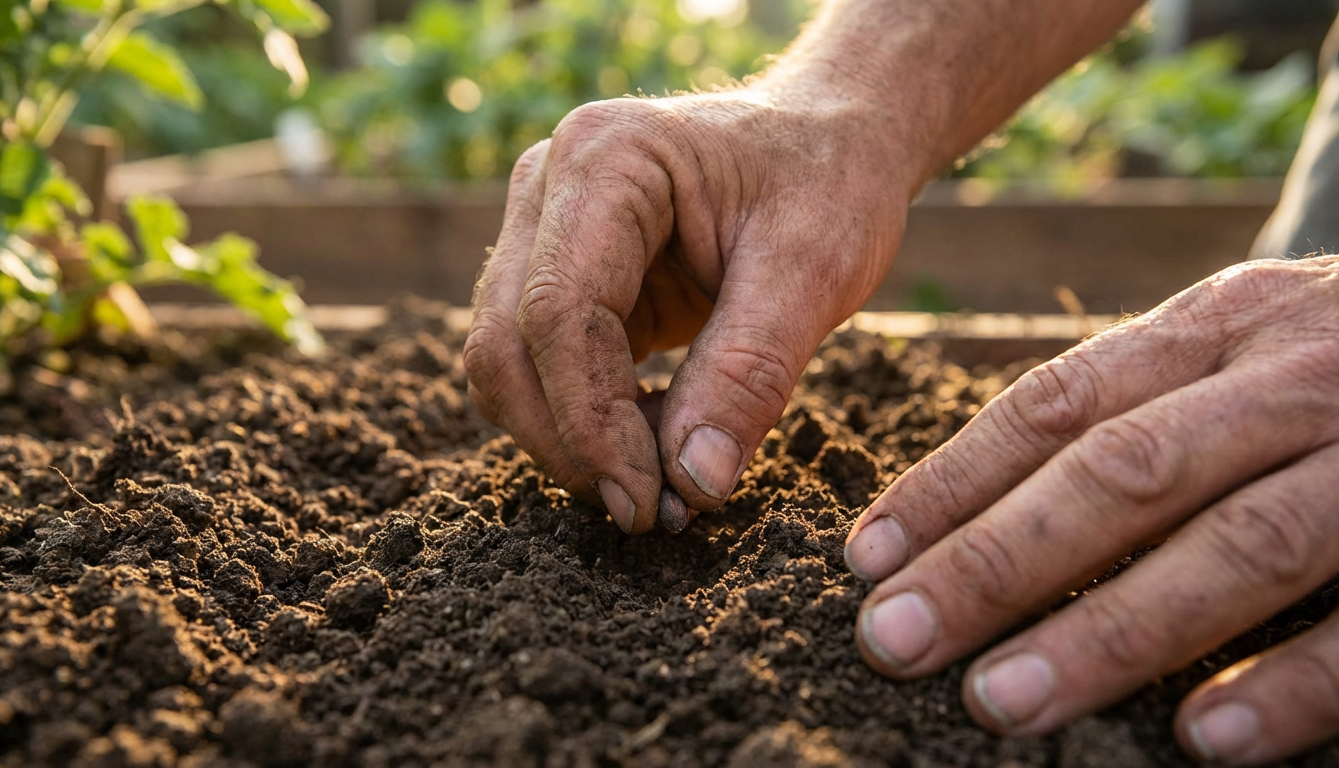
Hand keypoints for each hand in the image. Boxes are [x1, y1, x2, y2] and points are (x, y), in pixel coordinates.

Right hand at [464, 84, 917, 532]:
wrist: (831, 140)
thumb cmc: (831, 182)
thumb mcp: (814, 271)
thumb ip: (748, 375)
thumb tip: (693, 486)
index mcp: (607, 158)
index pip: (559, 310)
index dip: (591, 422)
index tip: (648, 504)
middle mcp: (549, 183)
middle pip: (507, 342)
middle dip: (569, 443)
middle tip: (648, 514)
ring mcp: (543, 227)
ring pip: (509, 362)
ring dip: (570, 440)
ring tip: (663, 484)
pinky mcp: (560, 271)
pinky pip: (543, 365)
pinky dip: (587, 422)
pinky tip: (655, 446)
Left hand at [843, 256, 1338, 763]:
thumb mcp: (1236, 347)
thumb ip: (1136, 406)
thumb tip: (970, 514)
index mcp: (1219, 325)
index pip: (1057, 402)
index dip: (955, 480)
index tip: (867, 556)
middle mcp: (1293, 376)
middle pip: (1124, 471)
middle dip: (998, 560)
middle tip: (895, 639)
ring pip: (1238, 543)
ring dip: (1113, 631)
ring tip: (1002, 700)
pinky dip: (1292, 680)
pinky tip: (1201, 741)